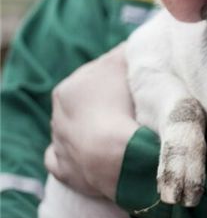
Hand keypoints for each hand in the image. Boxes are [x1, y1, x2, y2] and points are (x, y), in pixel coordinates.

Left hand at [45, 43, 138, 199]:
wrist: (114, 154)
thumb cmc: (119, 104)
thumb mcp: (123, 64)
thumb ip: (124, 51)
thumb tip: (132, 46)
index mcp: (67, 90)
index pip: (95, 77)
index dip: (118, 78)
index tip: (137, 83)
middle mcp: (57, 116)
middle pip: (86, 105)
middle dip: (105, 105)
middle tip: (132, 108)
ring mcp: (60, 146)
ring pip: (75, 133)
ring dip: (95, 132)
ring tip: (121, 134)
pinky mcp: (65, 172)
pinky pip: (67, 161)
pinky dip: (78, 158)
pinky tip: (95, 157)